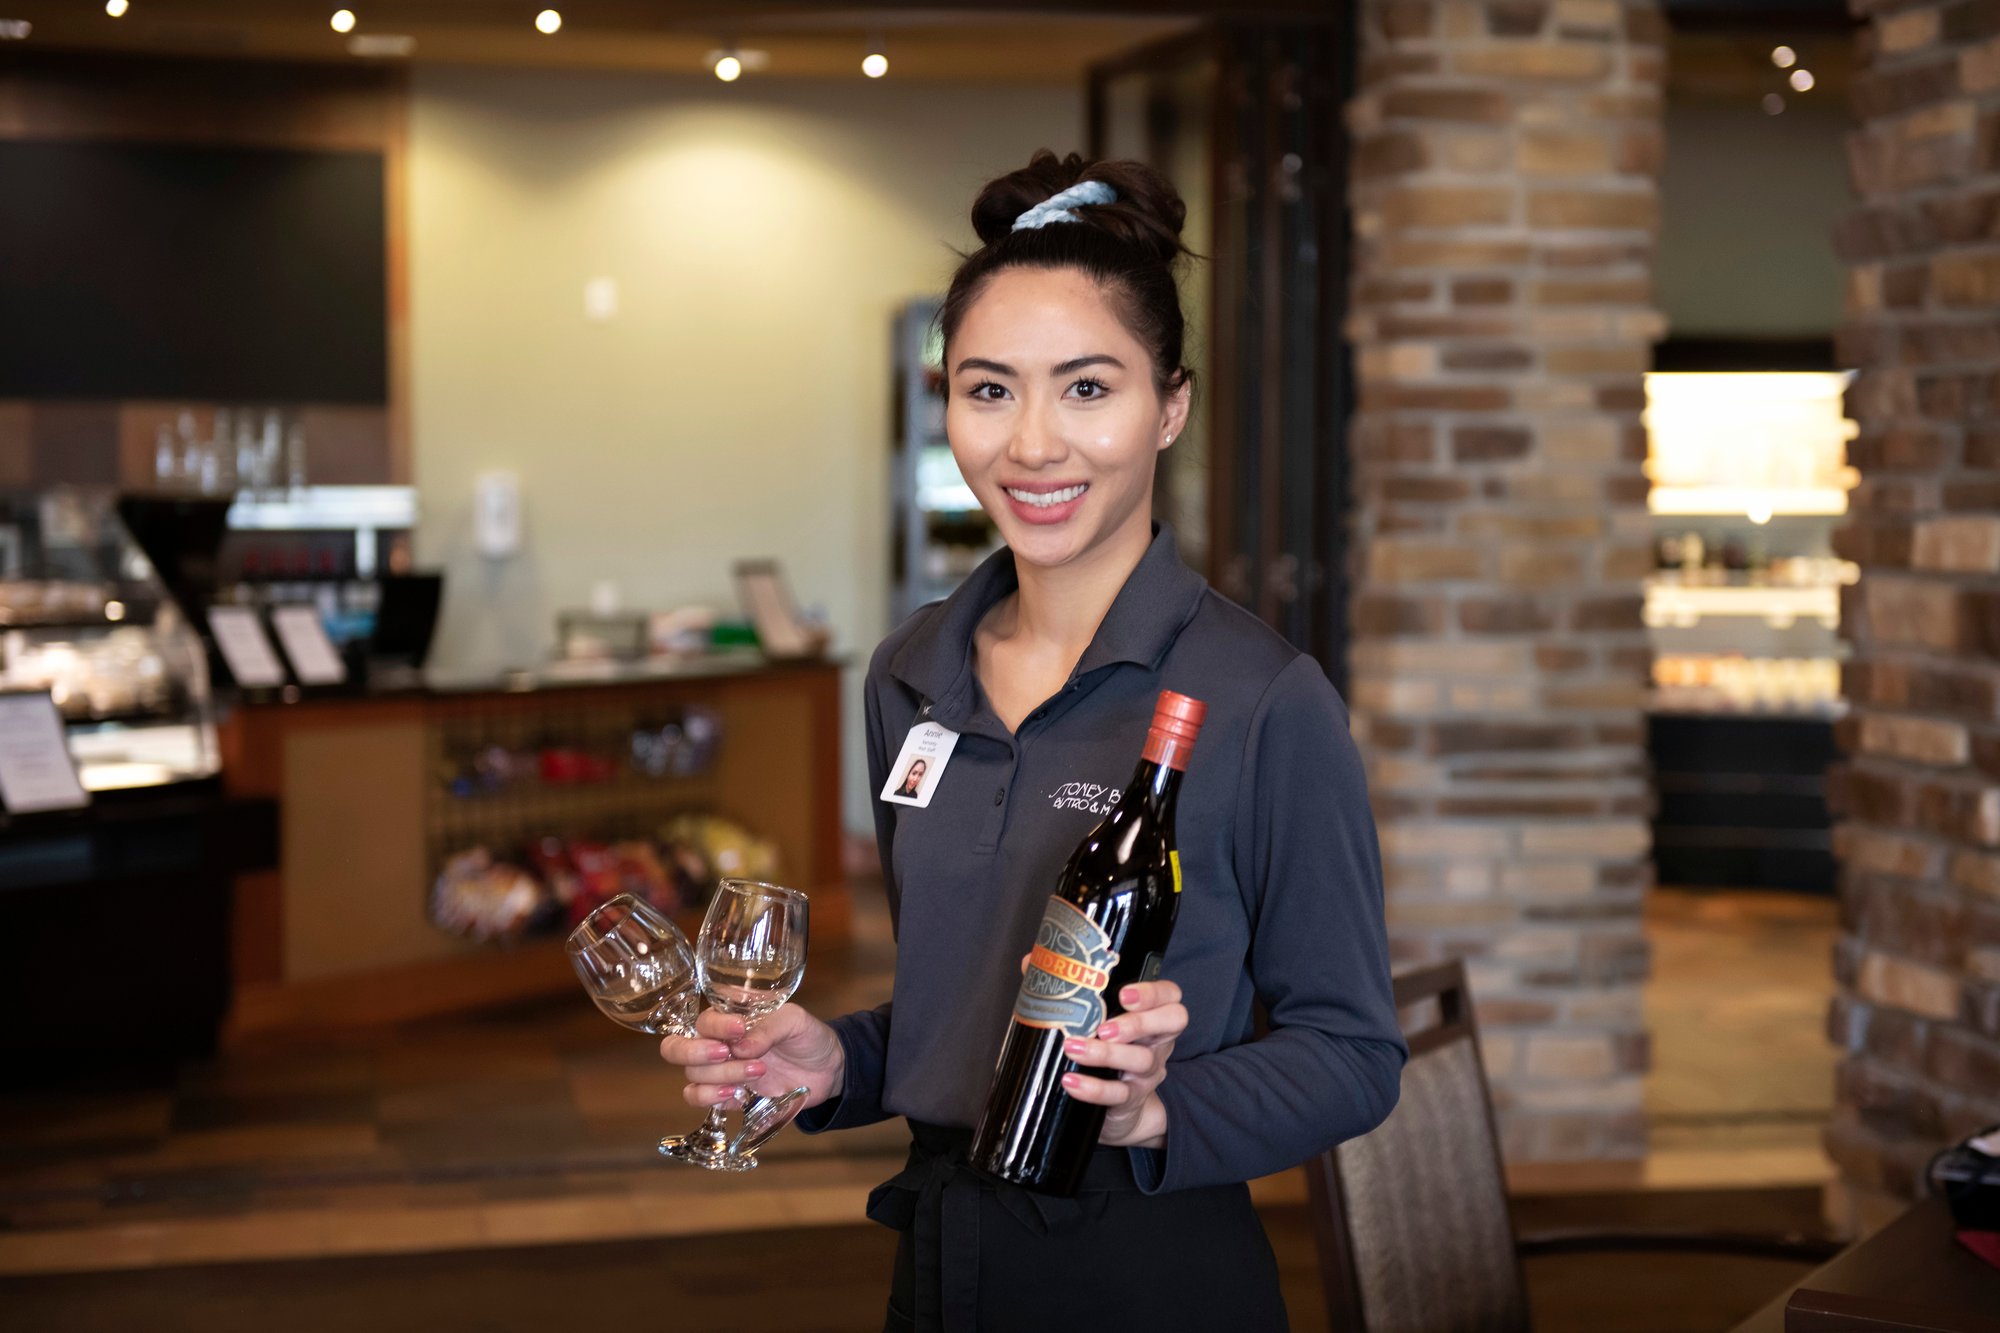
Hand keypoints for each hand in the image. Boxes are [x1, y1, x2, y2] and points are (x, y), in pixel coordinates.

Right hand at [659, 1004, 844, 1111]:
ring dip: (721, 1076)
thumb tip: (744, 1046)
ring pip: (692, 1076)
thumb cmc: (808, 1036)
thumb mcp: (796, 1021)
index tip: (740, 1028)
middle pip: (676, 1048)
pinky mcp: (727, 1095)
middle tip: (727, 1053)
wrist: (828, 1070)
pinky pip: (699, 1099)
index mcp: (729, 1017)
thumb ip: (770, 1027)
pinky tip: (738, 1094)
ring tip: (758, 1072)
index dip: (715, 1025)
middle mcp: (717, 1042)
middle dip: (695, 1052)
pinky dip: (712, 1098)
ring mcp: (719, 1071)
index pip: (703, 1019)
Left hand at [1059, 980, 1185, 1149]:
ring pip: (1142, 1059)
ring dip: (1107, 1053)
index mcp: (1152, 1014)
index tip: (1124, 994)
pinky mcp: (1132, 1098)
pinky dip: (1094, 1088)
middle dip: (1138, 1022)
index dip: (1153, 993)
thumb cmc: (1105, 1048)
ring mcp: (1149, 1071)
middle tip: (1104, 1027)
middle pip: (1172, 1022)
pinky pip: (1119, 1094)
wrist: (1119, 1108)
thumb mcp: (1097, 1019)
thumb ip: (1069, 988)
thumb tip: (1032, 962)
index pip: (1170, 995)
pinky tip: (1070, 1081)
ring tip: (1075, 1048)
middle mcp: (1158, 1040)